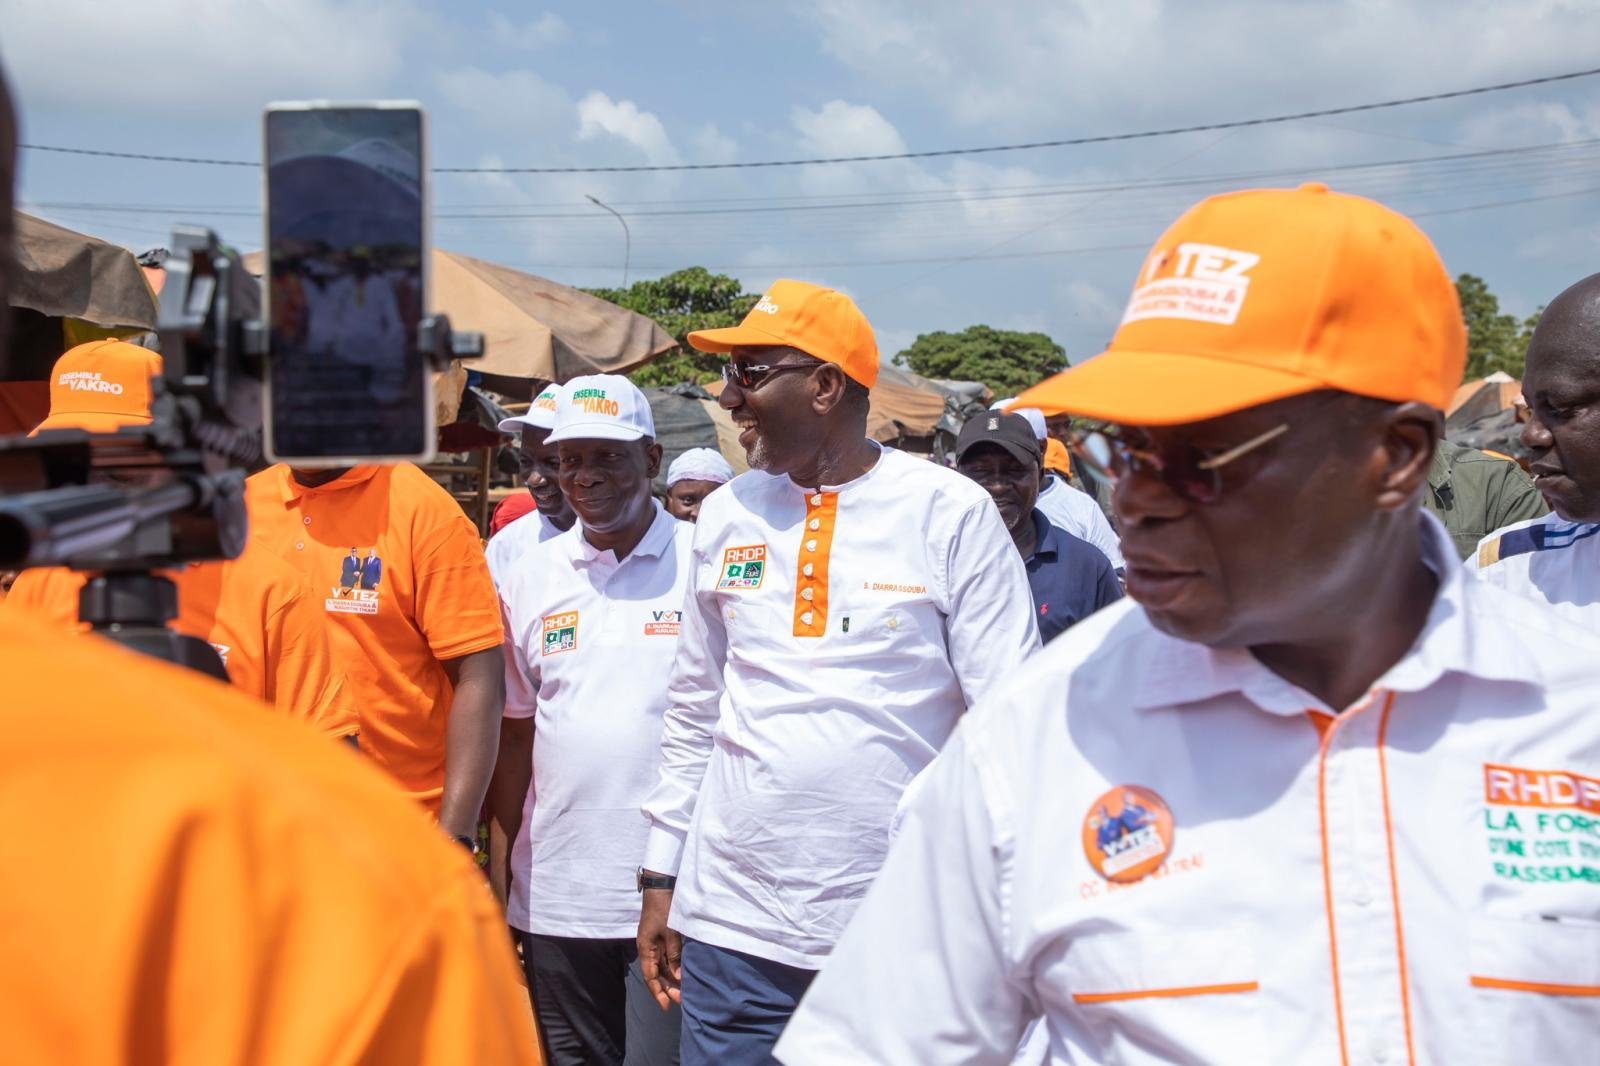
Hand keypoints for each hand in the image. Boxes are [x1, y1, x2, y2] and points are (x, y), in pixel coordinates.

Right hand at [636, 886, 682, 1009]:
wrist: (660, 889)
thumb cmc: (664, 910)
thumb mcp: (670, 934)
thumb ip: (674, 955)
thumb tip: (679, 976)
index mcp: (645, 949)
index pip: (650, 977)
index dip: (658, 993)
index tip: (667, 1006)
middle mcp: (647, 949)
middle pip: (656, 975)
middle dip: (667, 988)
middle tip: (681, 1000)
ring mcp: (653, 944)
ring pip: (661, 967)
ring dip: (671, 979)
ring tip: (684, 991)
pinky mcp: (660, 938)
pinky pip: (665, 958)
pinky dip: (673, 967)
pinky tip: (682, 973)